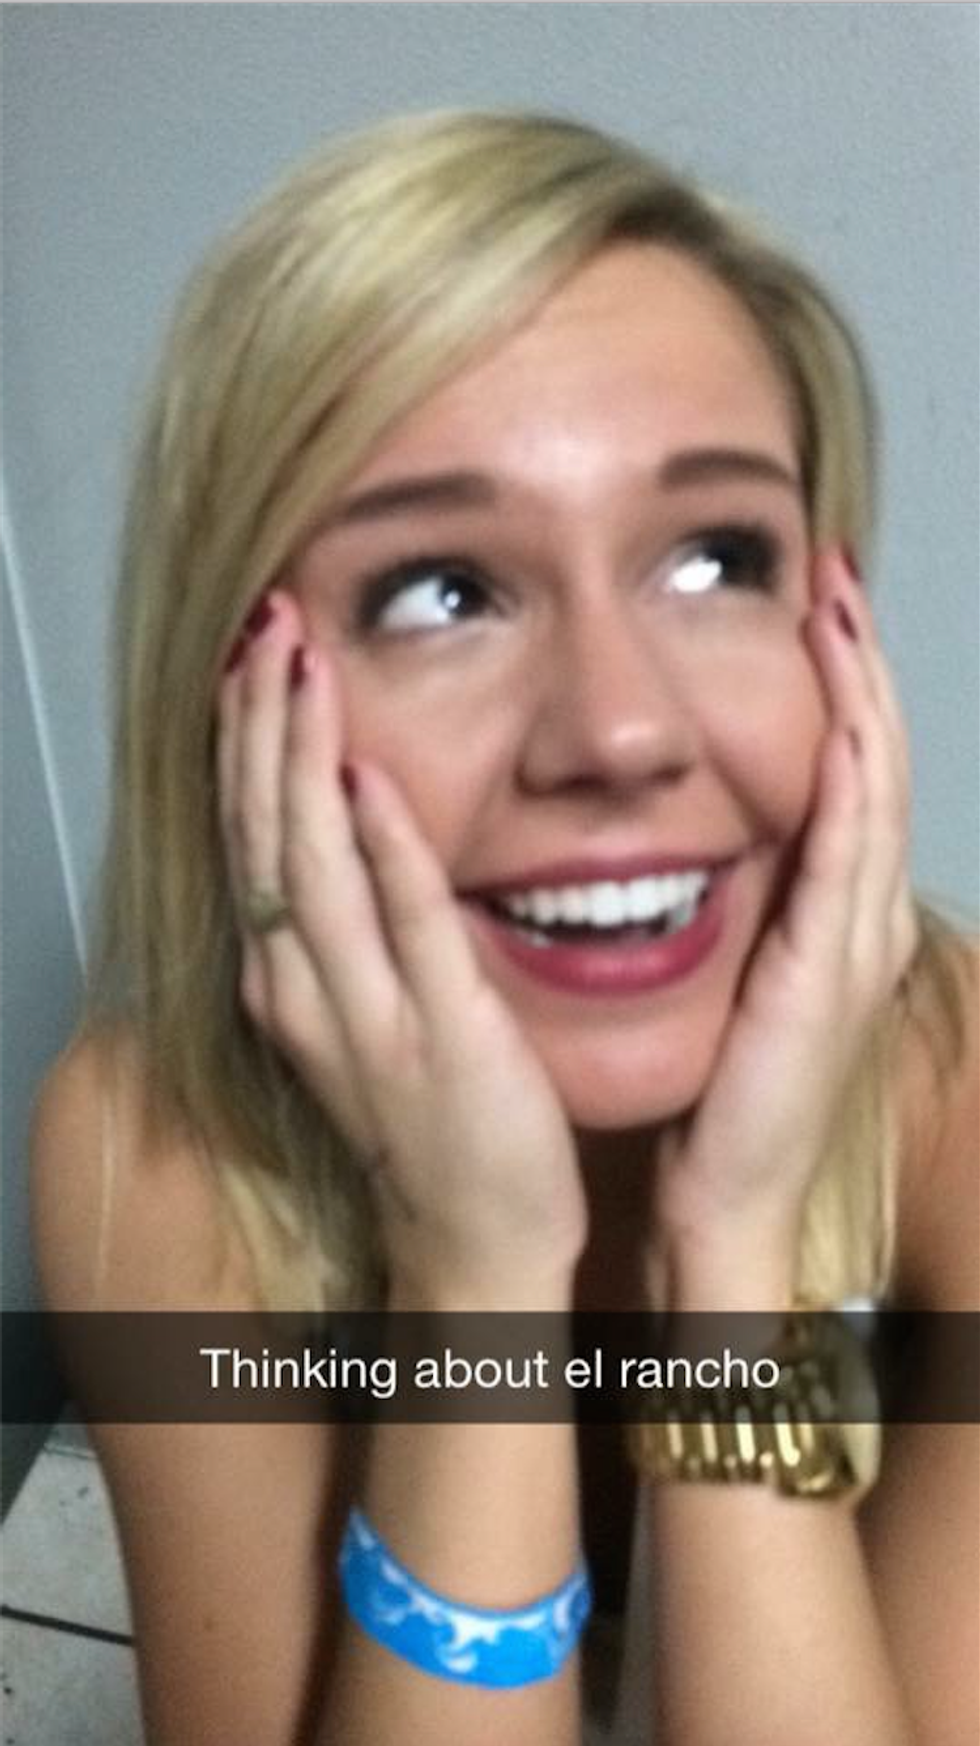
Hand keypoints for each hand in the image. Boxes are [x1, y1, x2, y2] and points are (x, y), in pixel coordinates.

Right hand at [217, 590, 585, 1308]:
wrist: (476, 1240)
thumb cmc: (433, 1118)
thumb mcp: (368, 1012)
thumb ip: (354, 925)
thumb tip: (352, 816)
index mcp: (290, 977)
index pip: (253, 835)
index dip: (247, 740)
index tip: (256, 653)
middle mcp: (305, 987)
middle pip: (264, 832)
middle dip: (261, 721)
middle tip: (268, 622)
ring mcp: (366, 1012)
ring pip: (308, 864)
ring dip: (299, 756)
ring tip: (298, 661)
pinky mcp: (440, 1033)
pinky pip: (404, 926)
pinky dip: (381, 848)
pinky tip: (369, 777)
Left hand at [653, 548, 917, 1277]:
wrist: (727, 1183)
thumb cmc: (718, 1084)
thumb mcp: (731, 968)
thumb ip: (732, 898)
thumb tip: (683, 828)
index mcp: (835, 908)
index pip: (849, 770)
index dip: (840, 686)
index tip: (812, 604)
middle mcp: (863, 912)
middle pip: (877, 757)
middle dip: (858, 663)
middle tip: (834, 573)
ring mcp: (860, 938)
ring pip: (877, 785)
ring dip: (861, 692)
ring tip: (839, 607)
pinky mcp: (833, 968)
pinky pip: (852, 852)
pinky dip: (853, 778)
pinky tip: (844, 719)